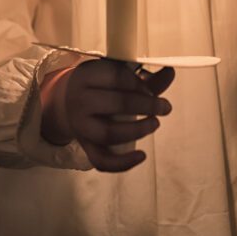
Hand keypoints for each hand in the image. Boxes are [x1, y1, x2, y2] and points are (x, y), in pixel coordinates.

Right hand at [40, 59, 174, 171]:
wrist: (66, 103)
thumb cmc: (98, 86)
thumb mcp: (115, 75)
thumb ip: (144, 77)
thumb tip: (170, 72)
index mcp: (87, 75)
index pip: (116, 76)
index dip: (139, 82)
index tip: (152, 87)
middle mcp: (79, 100)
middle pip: (117, 103)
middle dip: (147, 105)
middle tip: (165, 107)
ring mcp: (80, 126)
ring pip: (109, 133)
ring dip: (138, 130)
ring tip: (155, 123)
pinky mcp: (85, 146)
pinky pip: (101, 160)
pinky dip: (123, 163)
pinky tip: (141, 156)